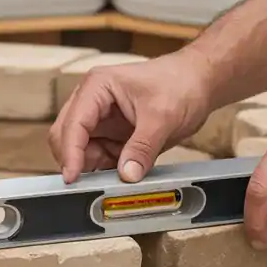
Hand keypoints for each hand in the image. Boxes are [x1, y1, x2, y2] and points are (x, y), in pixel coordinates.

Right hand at [49, 46, 214, 182]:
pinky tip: (122, 174)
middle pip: (66, 136)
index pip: (73, 123)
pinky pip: (99, 157)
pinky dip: (105, 169)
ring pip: (81, 150)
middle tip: (89, 184)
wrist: (200, 81)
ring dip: (92, 167)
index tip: (72, 177)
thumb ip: (143, 147)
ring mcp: (101, 119)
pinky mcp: (112, 134)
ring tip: (117, 177)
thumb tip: (127, 175)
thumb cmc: (181, 83)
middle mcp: (92, 101)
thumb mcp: (163, 117)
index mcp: (97, 87)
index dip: (70, 152)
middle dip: (76, 160)